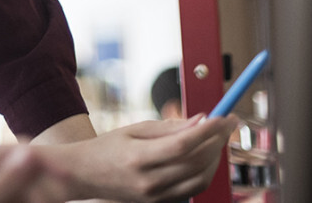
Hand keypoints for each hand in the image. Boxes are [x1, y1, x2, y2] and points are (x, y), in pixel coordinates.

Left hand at [0, 144, 73, 202]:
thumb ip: (5, 181)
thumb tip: (32, 153)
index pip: (16, 152)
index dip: (44, 164)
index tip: (68, 178)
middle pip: (22, 167)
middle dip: (42, 183)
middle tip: (63, 196)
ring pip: (21, 183)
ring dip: (37, 193)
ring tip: (56, 198)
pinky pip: (14, 193)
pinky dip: (26, 197)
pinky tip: (41, 199)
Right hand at [52, 114, 239, 201]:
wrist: (84, 176)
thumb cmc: (107, 148)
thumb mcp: (133, 129)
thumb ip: (168, 127)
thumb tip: (201, 120)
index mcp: (138, 158)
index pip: (183, 144)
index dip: (208, 130)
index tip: (223, 116)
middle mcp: (148, 181)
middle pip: (196, 162)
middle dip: (218, 141)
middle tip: (227, 124)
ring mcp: (155, 196)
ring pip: (200, 179)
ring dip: (216, 158)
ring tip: (218, 139)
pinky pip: (192, 189)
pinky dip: (205, 172)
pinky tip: (205, 156)